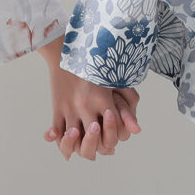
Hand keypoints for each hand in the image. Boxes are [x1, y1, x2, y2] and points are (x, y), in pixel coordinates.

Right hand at [40, 37, 140, 160]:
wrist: (66, 49)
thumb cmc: (94, 63)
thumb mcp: (114, 79)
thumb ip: (128, 104)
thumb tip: (137, 130)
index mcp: (103, 100)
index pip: (114, 131)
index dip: (116, 138)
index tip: (114, 134)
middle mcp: (86, 106)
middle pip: (94, 139)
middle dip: (99, 144)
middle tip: (100, 140)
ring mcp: (70, 108)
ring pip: (74, 139)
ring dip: (79, 145)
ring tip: (85, 141)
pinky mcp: (57, 107)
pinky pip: (56, 132)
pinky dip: (59, 140)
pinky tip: (65, 140)